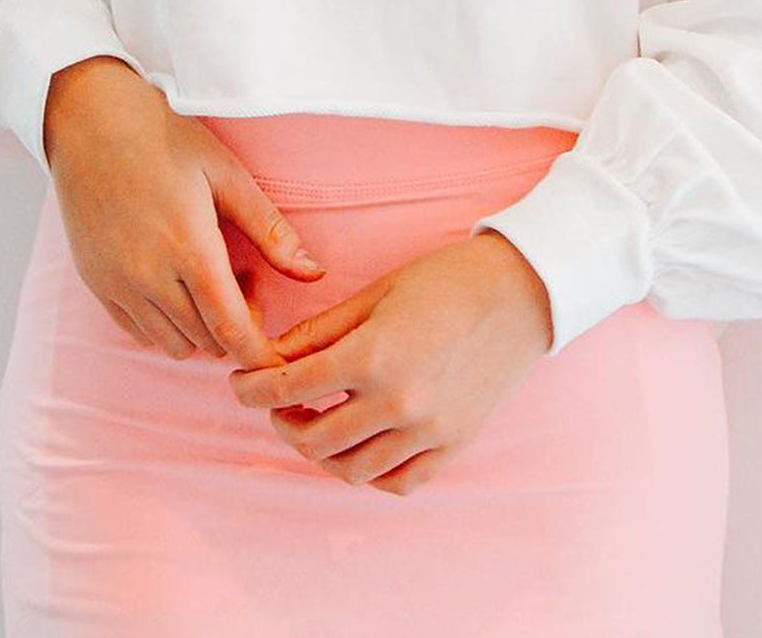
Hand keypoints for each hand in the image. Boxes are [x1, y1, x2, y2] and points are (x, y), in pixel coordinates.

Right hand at [42, 55, 326, 367]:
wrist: (90, 122)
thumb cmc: (164, 139)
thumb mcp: (227, 174)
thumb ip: (270, 230)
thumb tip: (314, 273)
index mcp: (190, 248)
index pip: (232, 331)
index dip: (260, 353)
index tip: (277, 353)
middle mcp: (149, 276)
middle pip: (207, 341)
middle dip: (236, 326)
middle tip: (242, 275)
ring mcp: (117, 283)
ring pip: (172, 343)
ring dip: (200, 327)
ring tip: (205, 275)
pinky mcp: (95, 283)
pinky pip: (137, 332)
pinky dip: (165, 324)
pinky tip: (173, 281)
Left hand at [226, 231, 552, 495]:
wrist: (522, 292)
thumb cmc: (445, 281)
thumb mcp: (374, 294)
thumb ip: (320, 331)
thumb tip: (271, 355)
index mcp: (372, 357)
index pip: (289, 388)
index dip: (252, 389)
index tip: (239, 383)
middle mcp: (398, 403)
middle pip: (314, 439)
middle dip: (282, 421)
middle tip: (277, 402)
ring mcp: (428, 431)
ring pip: (351, 469)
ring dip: (320, 451)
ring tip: (313, 424)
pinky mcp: (453, 445)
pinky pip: (398, 481)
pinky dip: (368, 471)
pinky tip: (359, 446)